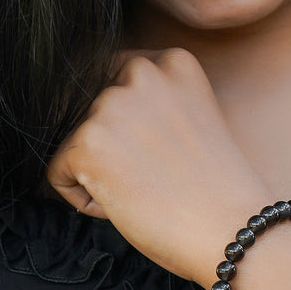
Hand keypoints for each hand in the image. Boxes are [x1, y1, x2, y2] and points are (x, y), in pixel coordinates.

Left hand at [47, 48, 269, 282]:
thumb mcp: (190, 116)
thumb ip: (152, 100)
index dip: (126, 122)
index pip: (113, 76)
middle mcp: (141, 73)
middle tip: (157, 174)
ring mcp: (112, 106)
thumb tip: (93, 107)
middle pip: (92, 110)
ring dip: (99, 172)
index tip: (159, 149)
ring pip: (77, 142)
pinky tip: (125, 205)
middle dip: (112, 147)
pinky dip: (83, 198)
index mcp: (173, 62)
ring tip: (146, 189)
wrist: (231, 227)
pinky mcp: (87, 144)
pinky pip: (58, 174)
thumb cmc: (215, 185)